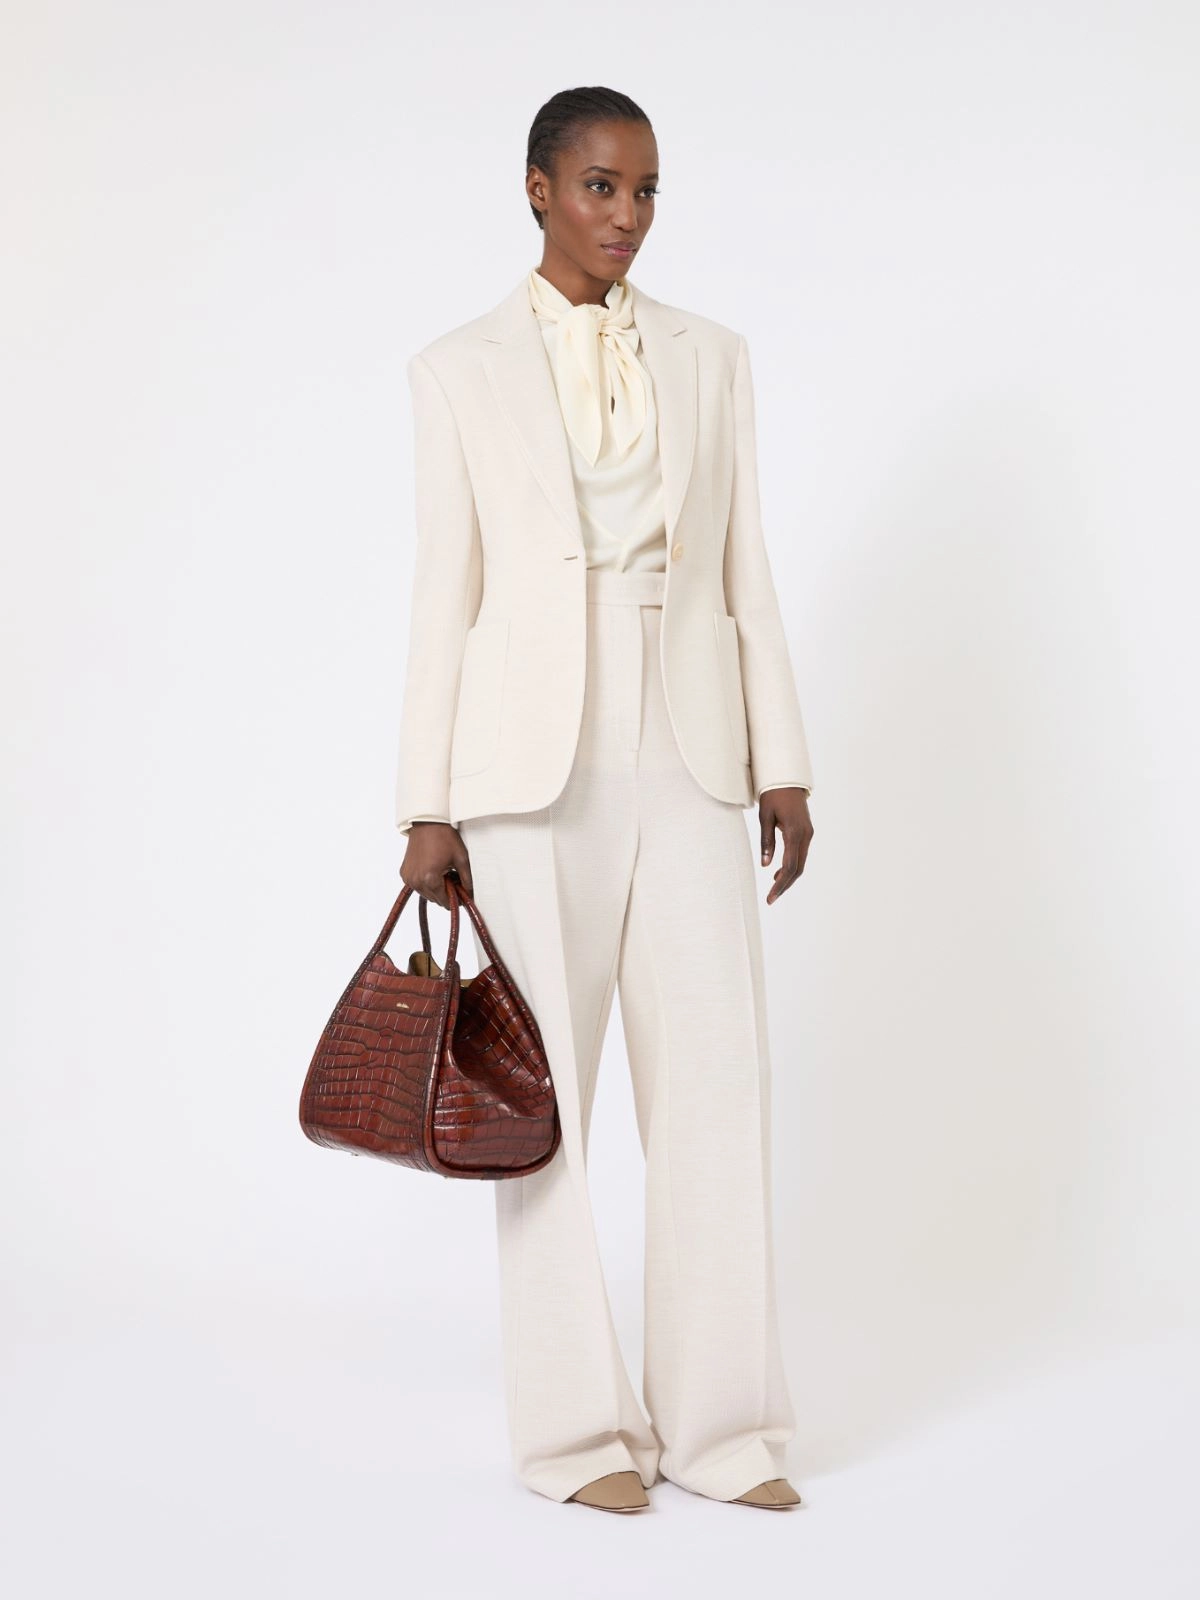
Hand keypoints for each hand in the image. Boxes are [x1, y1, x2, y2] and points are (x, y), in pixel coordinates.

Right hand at [400, 821, 473, 909]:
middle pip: (436, 899)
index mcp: (430, 879)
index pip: (445, 902)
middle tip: (453, 877)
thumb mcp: (461, 858)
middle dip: (446, 892)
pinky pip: (417, 885)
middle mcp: (416, 881)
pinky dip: (425, 882)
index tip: (461, 891)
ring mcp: (408, 878)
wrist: (427, 822)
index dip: (456, 898)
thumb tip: (470, 894)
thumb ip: (467, 879)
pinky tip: (433, 869)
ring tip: (443, 872)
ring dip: (436, 888)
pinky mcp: (404, 873)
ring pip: (426, 894)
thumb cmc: (443, 837)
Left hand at [758, 788, 812, 904]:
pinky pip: (800, 854)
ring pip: (801, 863)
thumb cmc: (773, 795)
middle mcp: (805, 835)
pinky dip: (792, 866)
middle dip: (785, 885)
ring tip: (773, 889)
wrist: (787, 779)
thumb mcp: (765, 817)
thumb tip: (766, 865)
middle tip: (771, 899)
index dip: (780, 884)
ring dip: (788, 877)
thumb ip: (766, 842)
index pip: (790, 866)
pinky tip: (779, 872)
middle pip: (798, 869)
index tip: (770, 897)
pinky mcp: (806, 832)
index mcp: (794, 832)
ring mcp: (808, 834)